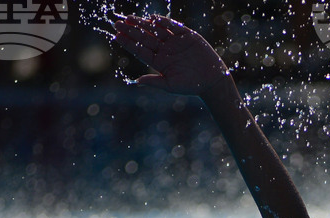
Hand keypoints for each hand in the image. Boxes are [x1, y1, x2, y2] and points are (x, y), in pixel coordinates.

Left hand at [113, 15, 230, 98]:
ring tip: (130, 18)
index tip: (117, 37)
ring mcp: (175, 42)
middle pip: (145, 38)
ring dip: (143, 24)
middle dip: (131, 31)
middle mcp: (165, 50)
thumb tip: (136, 81)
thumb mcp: (171, 85)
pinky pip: (174, 27)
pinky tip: (153, 18)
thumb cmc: (191, 86)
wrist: (213, 80)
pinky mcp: (187, 36)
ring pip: (156, 30)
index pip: (140, 51)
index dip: (129, 43)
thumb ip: (154, 81)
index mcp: (159, 62)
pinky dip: (164, 22)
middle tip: (117, 24)